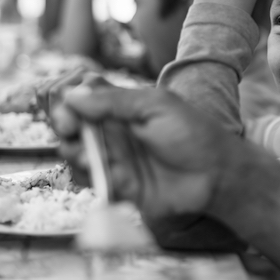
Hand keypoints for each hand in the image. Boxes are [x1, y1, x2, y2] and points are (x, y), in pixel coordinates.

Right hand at [51, 86, 234, 221]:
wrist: (216, 175)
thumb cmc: (193, 133)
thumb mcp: (156, 106)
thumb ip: (113, 101)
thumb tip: (70, 94)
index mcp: (123, 107)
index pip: (81, 97)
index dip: (65, 100)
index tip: (66, 107)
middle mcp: (115, 130)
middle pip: (70, 125)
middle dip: (63, 125)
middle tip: (71, 129)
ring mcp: (115, 158)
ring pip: (74, 153)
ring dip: (73, 151)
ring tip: (87, 154)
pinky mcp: (118, 185)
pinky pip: (91, 180)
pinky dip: (91, 176)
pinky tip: (109, 173)